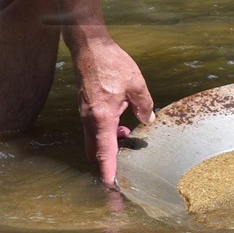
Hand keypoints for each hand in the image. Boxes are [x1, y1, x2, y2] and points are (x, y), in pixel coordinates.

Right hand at [69, 33, 155, 187]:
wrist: (89, 46)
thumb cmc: (110, 63)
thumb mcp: (135, 83)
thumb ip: (144, 104)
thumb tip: (148, 119)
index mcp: (102, 117)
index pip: (104, 152)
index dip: (108, 171)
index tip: (112, 186)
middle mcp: (90, 119)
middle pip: (95, 152)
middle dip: (108, 162)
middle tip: (124, 166)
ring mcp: (85, 113)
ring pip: (95, 140)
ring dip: (110, 144)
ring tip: (128, 135)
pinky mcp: (86, 107)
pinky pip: (94, 128)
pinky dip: (106, 132)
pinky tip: (121, 120)